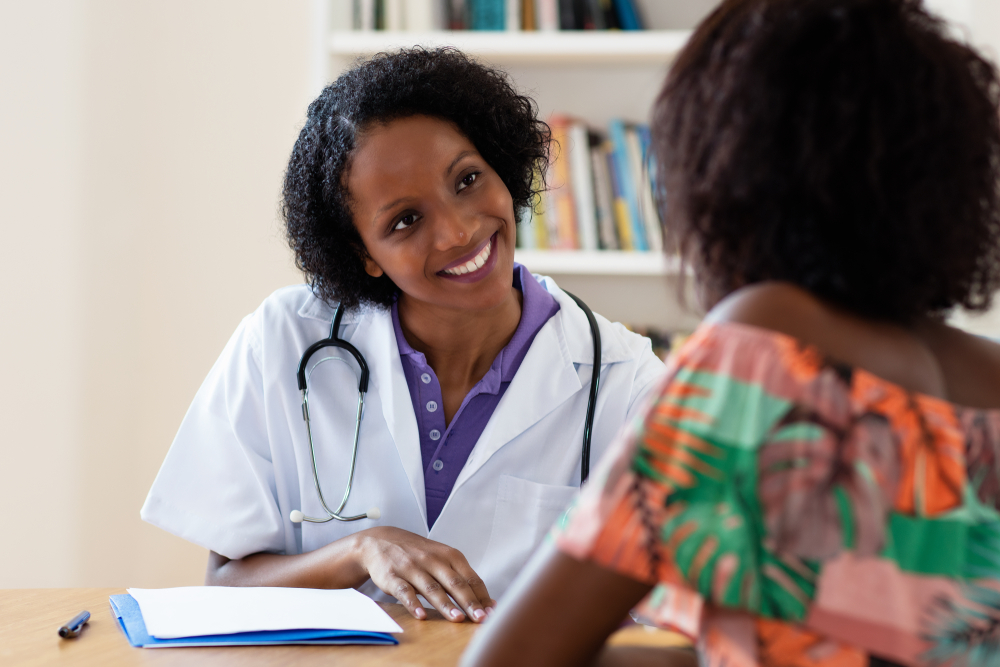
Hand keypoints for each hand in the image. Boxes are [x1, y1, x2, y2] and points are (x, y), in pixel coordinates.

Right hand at [354, 526, 494, 622]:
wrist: (382, 540)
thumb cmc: (419, 554)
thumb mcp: (443, 559)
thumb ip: (462, 578)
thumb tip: (487, 603)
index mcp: (450, 556)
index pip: (471, 578)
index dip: (482, 597)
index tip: (492, 613)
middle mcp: (433, 560)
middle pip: (455, 583)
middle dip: (470, 602)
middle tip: (481, 619)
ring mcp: (412, 567)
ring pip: (432, 588)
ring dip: (446, 605)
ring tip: (457, 619)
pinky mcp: (393, 576)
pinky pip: (404, 591)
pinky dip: (413, 603)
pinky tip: (421, 615)